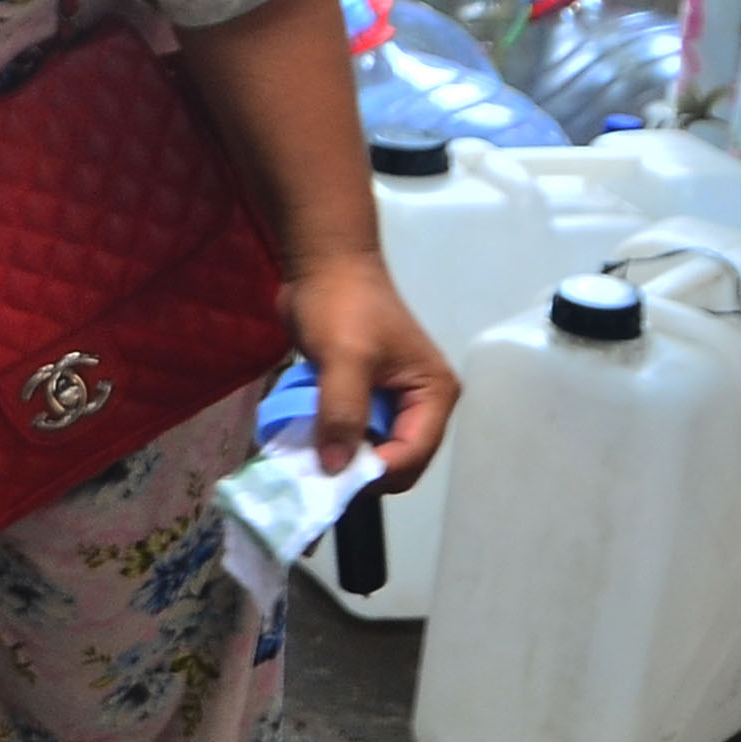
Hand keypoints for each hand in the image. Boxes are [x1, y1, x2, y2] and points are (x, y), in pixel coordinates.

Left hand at [285, 248, 457, 489]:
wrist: (324, 266)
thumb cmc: (341, 305)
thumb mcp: (345, 357)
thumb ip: (343, 412)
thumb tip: (335, 469)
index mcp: (433, 394)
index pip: (414, 455)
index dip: (376, 471)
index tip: (332, 475)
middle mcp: (421, 404)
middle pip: (396, 461)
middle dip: (359, 468)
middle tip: (316, 468)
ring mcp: (393, 403)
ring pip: (371, 451)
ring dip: (341, 456)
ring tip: (307, 452)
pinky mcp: (366, 398)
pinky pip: (352, 434)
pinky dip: (331, 440)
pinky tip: (306, 435)